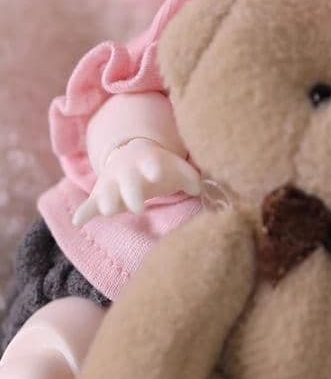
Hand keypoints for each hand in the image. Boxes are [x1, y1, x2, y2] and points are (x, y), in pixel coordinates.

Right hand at [72, 138, 201, 226]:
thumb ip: (192, 179)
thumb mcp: (178, 168)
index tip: (157, 173)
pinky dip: (83, 212)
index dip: (154, 167)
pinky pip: (88, 204)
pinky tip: (77, 223)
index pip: (152, 162)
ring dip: (107, 201)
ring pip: (106, 193)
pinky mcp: (99, 195)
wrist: (132, 155)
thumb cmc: (161, 166)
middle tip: (140, 208)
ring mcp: (111, 182)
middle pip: (128, 182)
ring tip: (110, 211)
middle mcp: (127, 171)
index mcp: (148, 161)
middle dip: (132, 193)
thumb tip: (204, 189)